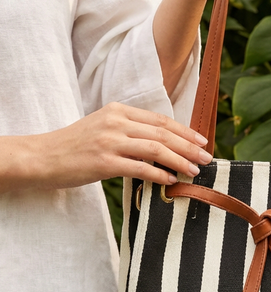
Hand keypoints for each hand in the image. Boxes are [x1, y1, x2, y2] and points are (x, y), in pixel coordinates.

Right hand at [1, 103, 211, 193]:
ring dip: (180, 160)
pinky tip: (171, 180)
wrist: (43, 157)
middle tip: (206, 157)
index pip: (160, 120)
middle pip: (163, 133)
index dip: (185, 130)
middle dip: (189, 146)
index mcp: (118, 111)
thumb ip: (130, 130)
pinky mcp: (104, 163)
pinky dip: (159, 174)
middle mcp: (117, 122)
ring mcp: (110, 142)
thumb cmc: (74, 146)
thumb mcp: (103, 127)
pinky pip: (140, 168)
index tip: (201, 140)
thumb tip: (161, 144)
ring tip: (195, 170)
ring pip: (156, 149)